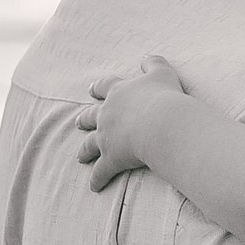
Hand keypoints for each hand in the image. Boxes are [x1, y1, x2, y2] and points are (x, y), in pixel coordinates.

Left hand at [74, 56, 186, 191]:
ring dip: (85, 151)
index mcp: (119, 93)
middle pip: (91, 116)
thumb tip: (147, 58)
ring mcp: (106, 137)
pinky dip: (97, 180)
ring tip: (80, 156)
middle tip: (80, 122)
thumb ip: (153, 64)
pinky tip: (95, 186)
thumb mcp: (162, 73)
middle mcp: (107, 114)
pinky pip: (101, 172)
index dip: (99, 88)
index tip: (92, 90)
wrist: (162, 123)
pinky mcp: (111, 158)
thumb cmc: (164, 97)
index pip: (105, 87)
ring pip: (90, 144)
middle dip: (85, 119)